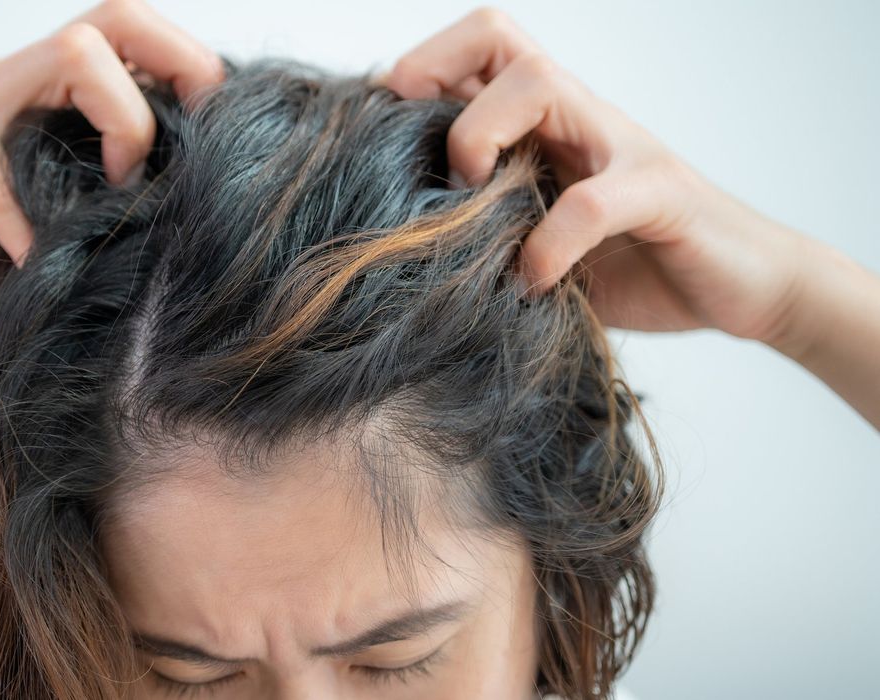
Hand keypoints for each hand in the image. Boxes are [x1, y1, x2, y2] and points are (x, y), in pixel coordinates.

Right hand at [0, 0, 222, 286]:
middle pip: (115, 19)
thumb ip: (82, 210)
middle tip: (194, 143)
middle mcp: (11, 79)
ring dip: (118, 122)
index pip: (132, 42)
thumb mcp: (27, 218)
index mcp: (42, 95)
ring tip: (118, 191)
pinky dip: (21, 220)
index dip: (190, 73)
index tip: (223, 140)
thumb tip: (168, 241)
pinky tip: (29, 260)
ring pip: (69, 55)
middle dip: (178, 65)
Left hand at [382, 7, 811, 348]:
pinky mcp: (662, 194)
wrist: (737, 285)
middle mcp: (579, 117)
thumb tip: (396, 240)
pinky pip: (596, 202)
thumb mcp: (539, 238)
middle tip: (436, 165)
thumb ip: (487, 223)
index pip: (481, 46)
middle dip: (443, 84)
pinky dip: (551, 244)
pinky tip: (533, 283)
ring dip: (485, 138)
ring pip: (542, 84)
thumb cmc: (627, 262)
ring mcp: (621, 147)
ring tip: (475, 209)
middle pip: (502, 42)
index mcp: (547, 122)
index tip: (386, 130)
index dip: (423, 68)